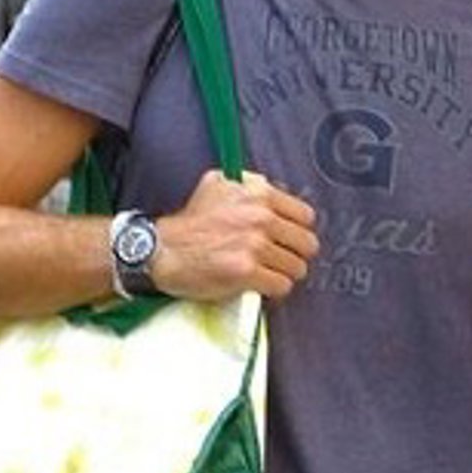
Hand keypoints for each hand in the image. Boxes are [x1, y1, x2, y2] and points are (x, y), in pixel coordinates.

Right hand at [150, 169, 318, 301]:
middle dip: (294, 254)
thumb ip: (249, 184)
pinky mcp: (247, 272)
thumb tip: (272, 189)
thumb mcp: (218, 184)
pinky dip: (273, 289)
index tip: (287, 238)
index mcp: (259, 194)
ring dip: (284, 273)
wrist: (164, 250)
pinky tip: (259, 284)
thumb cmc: (190, 222)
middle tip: (280, 259)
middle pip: (307, 244)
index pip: (306, 216)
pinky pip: (281, 286)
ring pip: (297, 268)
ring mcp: (255, 245)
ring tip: (268, 273)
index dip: (297, 230)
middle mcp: (261, 217)